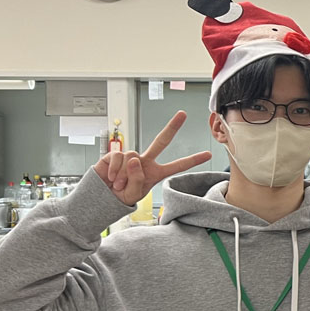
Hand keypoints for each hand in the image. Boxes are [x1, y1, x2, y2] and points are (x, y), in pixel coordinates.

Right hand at [93, 111, 212, 205]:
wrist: (101, 196)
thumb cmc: (120, 196)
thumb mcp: (134, 194)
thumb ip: (138, 180)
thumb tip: (134, 159)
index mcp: (155, 172)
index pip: (177, 166)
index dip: (192, 161)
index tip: (208, 154)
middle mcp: (145, 161)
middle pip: (161, 141)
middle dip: (172, 127)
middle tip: (183, 114)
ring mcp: (131, 156)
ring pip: (133, 158)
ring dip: (124, 175)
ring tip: (118, 184)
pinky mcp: (116, 154)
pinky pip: (118, 157)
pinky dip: (114, 170)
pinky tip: (111, 177)